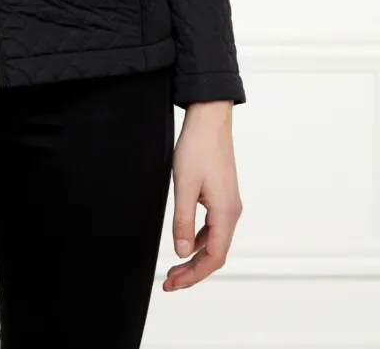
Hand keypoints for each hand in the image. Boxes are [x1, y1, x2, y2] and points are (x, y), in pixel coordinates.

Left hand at [163, 100, 242, 291]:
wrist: (209, 119)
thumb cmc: (198, 148)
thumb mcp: (184, 186)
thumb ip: (182, 221)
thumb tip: (180, 252)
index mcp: (226, 213)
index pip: (214, 257)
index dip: (193, 275)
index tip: (172, 283)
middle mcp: (232, 211)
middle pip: (215, 253)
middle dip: (192, 271)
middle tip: (169, 282)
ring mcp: (228, 204)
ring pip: (213, 241)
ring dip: (194, 257)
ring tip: (173, 268)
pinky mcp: (222, 196)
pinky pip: (212, 227)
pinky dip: (197, 239)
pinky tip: (184, 242)